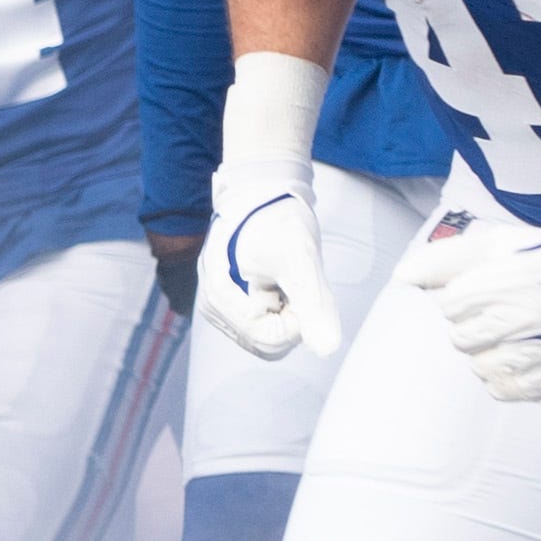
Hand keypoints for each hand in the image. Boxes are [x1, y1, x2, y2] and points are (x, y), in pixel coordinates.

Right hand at [195, 173, 332, 359]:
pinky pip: (264, 325)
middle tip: (292, 277)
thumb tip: (328, 349)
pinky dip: (279, 306)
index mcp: (220, 298)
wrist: (262, 190)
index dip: (299, 317)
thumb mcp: (301, 257)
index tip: (300, 280)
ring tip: (281, 274)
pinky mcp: (230, 305)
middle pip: (268, 344)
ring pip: (268, 337)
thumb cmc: (277, 217)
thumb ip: (314, 304)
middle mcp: (213, 308)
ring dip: (285, 310)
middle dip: (291, 316)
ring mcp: (219, 308)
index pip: (272, 340)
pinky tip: (275, 278)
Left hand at [412, 203, 540, 405]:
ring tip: (513, 334)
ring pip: (478, 367)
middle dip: (472, 326)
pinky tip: (522, 355)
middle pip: (460, 339)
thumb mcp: (500, 243)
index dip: (461, 298)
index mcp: (501, 282)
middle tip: (499, 313)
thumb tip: (403, 277)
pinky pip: (503, 390)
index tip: (483, 292)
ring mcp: (535, 351)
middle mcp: (517, 319)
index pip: (448, 306)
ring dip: (487, 352)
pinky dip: (505, 377)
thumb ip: (448, 258)